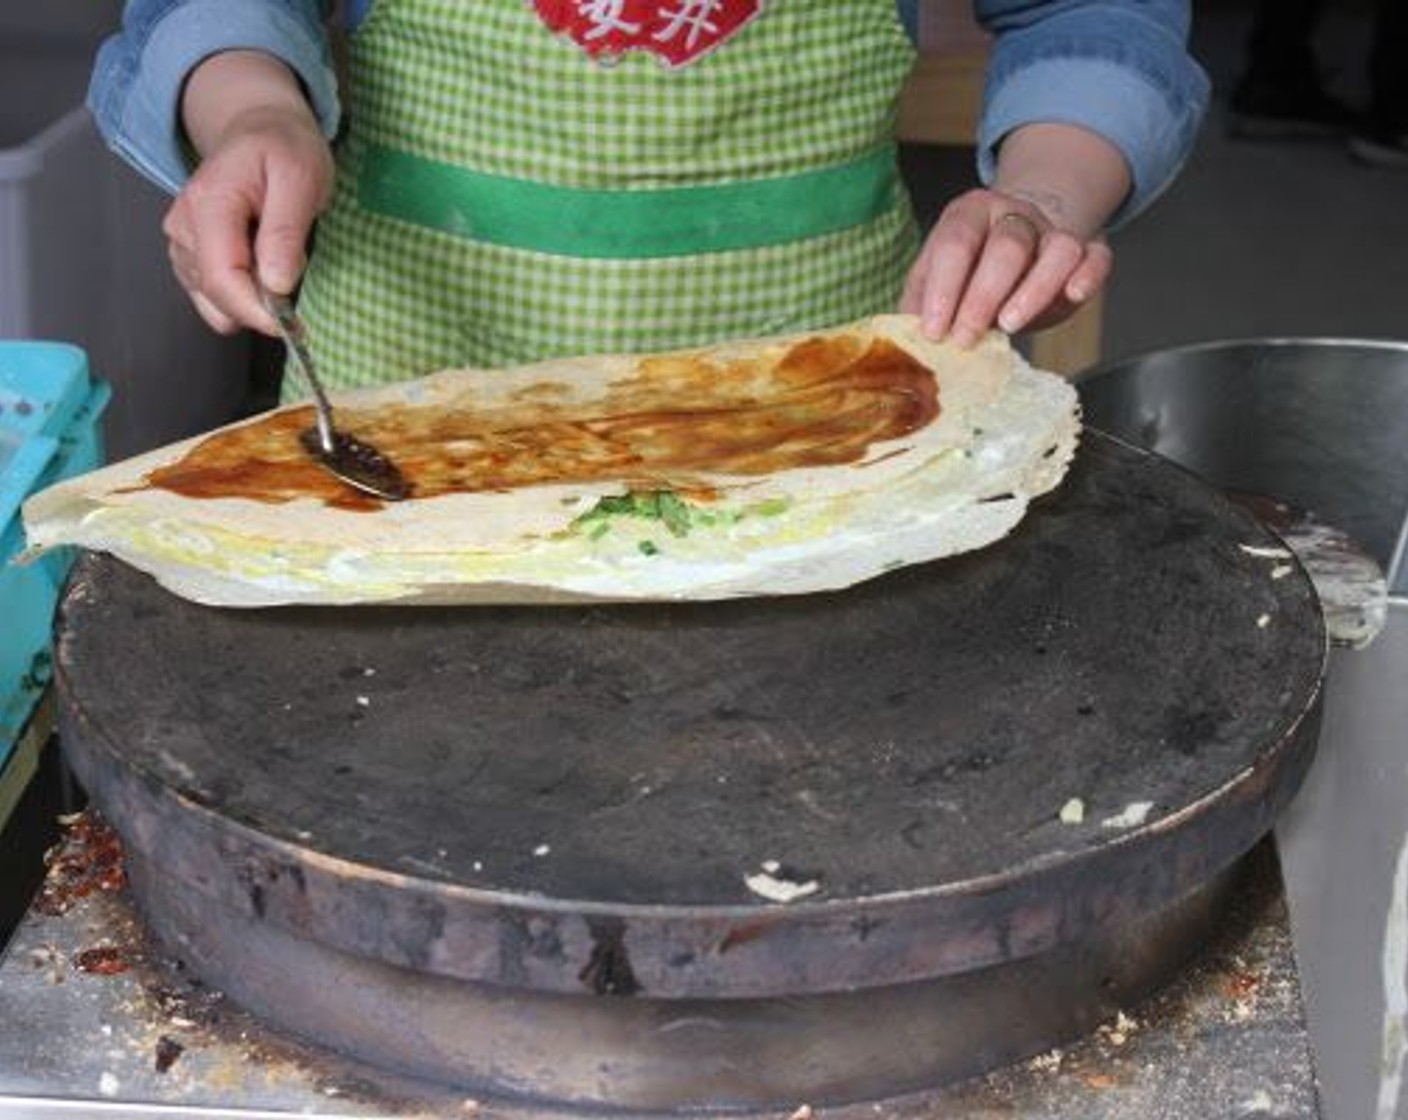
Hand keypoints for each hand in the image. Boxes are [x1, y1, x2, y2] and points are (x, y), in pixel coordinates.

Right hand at [163, 52, 334, 334]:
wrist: (260, 129)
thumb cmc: (284, 149)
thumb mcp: (300, 179)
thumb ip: (285, 232)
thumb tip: (277, 284)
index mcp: (209, 204)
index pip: (223, 278)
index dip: (258, 311)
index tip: (293, 326)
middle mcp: (184, 226)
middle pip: (216, 296)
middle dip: (260, 310)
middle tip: (299, 299)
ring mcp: (182, 243)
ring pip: (213, 303)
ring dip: (252, 303)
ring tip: (280, 268)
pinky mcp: (190, 257)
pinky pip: (212, 298)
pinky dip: (242, 298)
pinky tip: (262, 271)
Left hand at [899, 187, 1111, 347]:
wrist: (1014, 249)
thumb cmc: (967, 272)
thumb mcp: (934, 282)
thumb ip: (921, 306)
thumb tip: (907, 342)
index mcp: (969, 213)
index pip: (956, 243)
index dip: (944, 290)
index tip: (935, 331)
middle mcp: (1013, 214)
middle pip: (1007, 246)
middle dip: (983, 297)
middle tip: (966, 338)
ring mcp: (1052, 231)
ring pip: (1058, 249)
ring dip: (1034, 290)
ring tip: (1009, 324)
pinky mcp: (1086, 251)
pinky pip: (1095, 257)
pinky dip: (1087, 276)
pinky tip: (1072, 297)